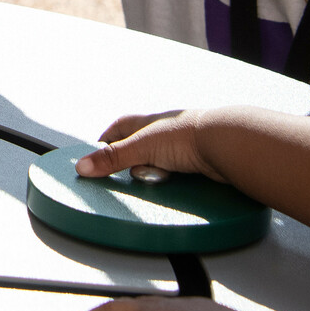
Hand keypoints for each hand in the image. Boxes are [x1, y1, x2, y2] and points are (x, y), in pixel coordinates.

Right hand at [77, 107, 209, 179]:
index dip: (106, 140)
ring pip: (159, 162)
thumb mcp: (141, 148)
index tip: (95, 155)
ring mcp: (182, 147)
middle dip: (129, 162)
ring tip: (148, 185)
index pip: (119, 128)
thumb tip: (82, 167)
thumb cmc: (187, 136)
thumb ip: (113, 159)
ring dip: (151, 174)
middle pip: (138, 147)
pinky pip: (177, 174)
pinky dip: (170, 182)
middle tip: (121, 177)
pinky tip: (169, 188)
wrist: (227, 144)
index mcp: (148, 121)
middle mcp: (165, 132)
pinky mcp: (197, 163)